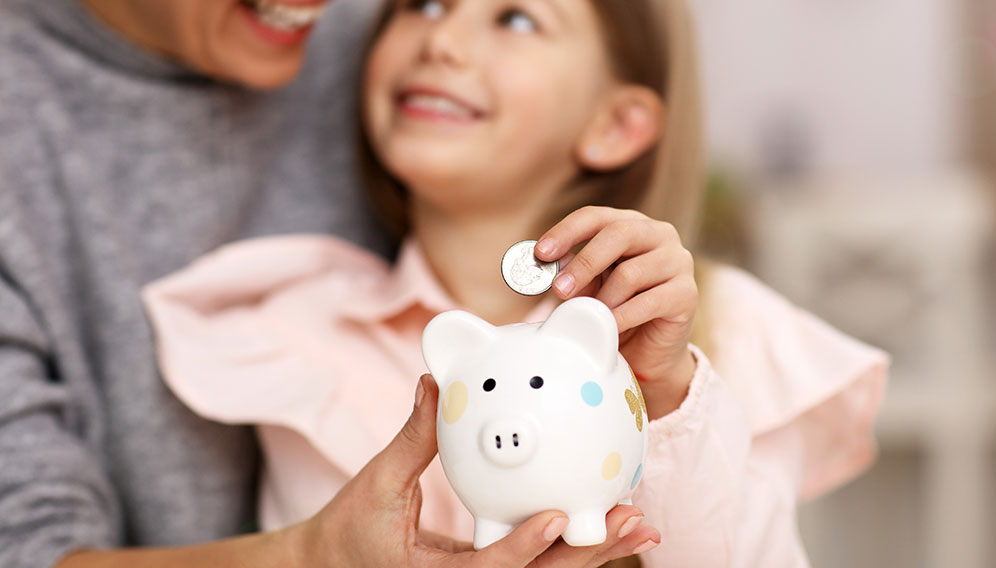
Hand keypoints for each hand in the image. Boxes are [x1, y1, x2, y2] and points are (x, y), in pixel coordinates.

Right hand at [288, 374, 660, 567]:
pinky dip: (575, 544)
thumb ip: (412, 440)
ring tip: (639, 523)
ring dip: (595, 551)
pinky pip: (539, 563)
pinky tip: (612, 523)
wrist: (334, 567)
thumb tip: (434, 384)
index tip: (557, 517)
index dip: (524, 546)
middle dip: (587, 554)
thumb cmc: (348, 530)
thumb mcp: (375, 484)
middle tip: (630, 521)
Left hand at [536, 206, 697, 419]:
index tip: (541, 253)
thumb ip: (573, 271)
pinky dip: (622, 317)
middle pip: (618, 234)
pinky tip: (609, 328)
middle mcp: (660, 235)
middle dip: (583, 263)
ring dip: (603, 299)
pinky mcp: (687, 294)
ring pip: (630, 272)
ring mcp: (678, 262)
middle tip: (559, 289)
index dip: (566, 231)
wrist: (648, 354)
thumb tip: (547, 262)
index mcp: (632, 225)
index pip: (597, 216)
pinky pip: (649, 302)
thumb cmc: (616, 313)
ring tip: (592, 317)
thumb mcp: (589, 288)